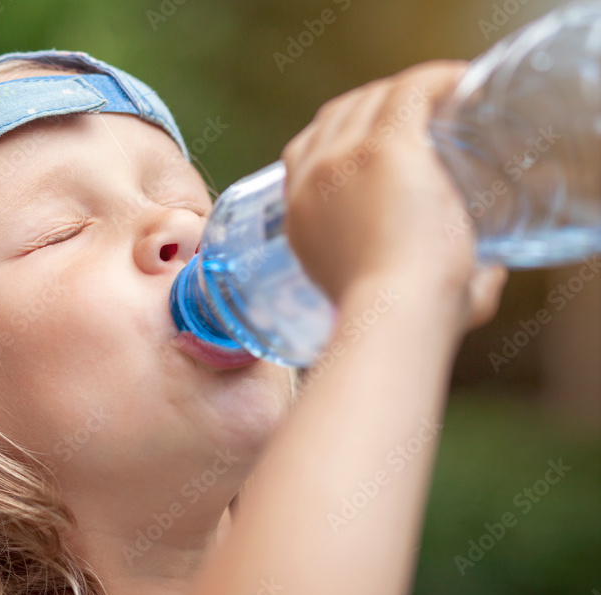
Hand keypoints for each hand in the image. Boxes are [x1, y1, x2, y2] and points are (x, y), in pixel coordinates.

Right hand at [280, 60, 507, 333]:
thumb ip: (428, 286)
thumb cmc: (398, 322)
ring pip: (373, 98)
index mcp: (298, 215)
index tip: (377, 137)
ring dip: (407, 91)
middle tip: (424, 116)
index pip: (305, 150)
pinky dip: (436, 80)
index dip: (340, 134)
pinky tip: (461, 83)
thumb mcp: (396, 298)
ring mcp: (344, 160)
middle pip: (338, 115)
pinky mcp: (384, 148)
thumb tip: (487, 278)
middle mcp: (313, 180)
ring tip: (444, 97)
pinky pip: (409, 91)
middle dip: (376, 106)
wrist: (392, 317)